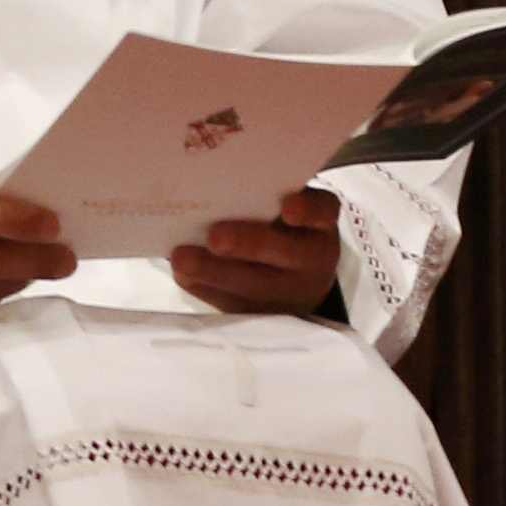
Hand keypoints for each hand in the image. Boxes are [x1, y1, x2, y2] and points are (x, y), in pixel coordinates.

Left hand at [174, 187, 341, 317]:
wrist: (294, 285)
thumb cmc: (283, 233)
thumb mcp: (289, 215)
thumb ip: (264, 199)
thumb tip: (216, 190)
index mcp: (320, 226)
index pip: (323, 212)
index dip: (307, 210)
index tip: (288, 207)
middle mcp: (310, 260)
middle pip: (286, 254)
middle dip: (248, 244)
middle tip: (215, 237)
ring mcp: (287, 293)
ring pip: (254, 286)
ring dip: (215, 272)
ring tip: (182, 259)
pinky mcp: (259, 315)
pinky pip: (231, 304)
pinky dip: (203, 288)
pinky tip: (183, 273)